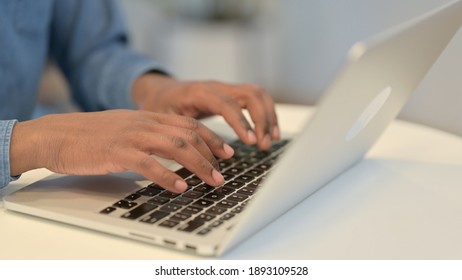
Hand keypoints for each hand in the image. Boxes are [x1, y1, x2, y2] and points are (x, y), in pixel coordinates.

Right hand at [9, 110, 233, 192]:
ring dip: (199, 166)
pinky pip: (150, 164)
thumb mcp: (127, 128)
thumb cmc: (92, 135)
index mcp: (148, 117)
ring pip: (176, 147)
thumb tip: (173, 149)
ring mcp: (132, 136)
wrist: (58, 134)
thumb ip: (150, 134)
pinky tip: (180, 187)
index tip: (227, 152)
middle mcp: (145, 123)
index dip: (212, 138)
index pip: (190, 125)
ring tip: (212, 181)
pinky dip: (168, 176)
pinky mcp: (118, 152)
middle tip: (223, 173)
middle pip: (189, 136)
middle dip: (212, 155)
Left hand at [132, 73, 279, 149]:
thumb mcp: (163, 120)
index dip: (241, 122)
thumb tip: (196, 160)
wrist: (160, 91)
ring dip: (268, 116)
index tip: (251, 141)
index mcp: (198, 92)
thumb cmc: (160, 106)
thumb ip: (179, 135)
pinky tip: (268, 132)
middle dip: (261, 119)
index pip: (227, 103)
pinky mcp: (231, 94)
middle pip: (250, 94)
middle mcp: (216, 86)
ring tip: (270, 141)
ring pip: (257, 94)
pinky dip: (266, 114)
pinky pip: (255, 98)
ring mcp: (226, 88)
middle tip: (263, 145)